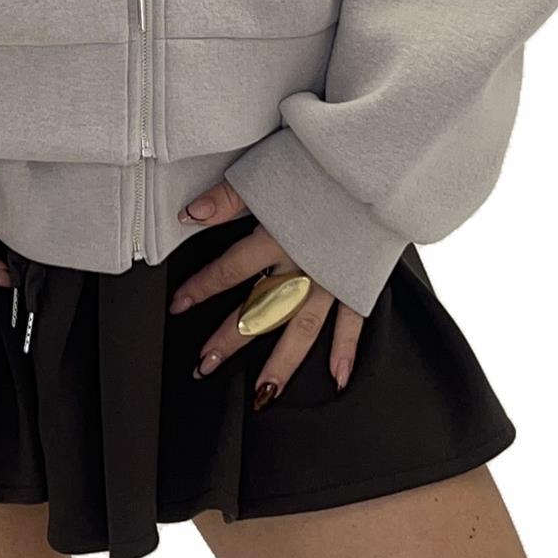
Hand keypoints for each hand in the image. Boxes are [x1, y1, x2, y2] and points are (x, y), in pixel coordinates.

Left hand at [170, 179, 364, 404]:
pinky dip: (346, 350)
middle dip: (231, 338)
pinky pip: (354, 322)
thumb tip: (189, 214)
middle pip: (260, 309)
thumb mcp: (269, 171)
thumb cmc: (322, 165)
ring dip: (281, 362)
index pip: (229, 270)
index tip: (178, 305)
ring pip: (303, 328)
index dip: (201, 288)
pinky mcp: (360, 280)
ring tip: (261, 393)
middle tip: (205, 365)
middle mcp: (303, 265)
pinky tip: (336, 379)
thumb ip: (228, 198)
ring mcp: (333, 278)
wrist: (378, 166)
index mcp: (277, 237)